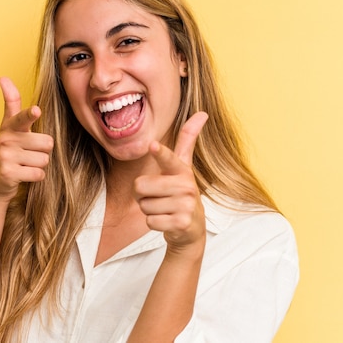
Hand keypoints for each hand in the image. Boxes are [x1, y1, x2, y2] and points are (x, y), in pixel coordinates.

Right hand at [0, 77, 53, 201]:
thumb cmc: (7, 152)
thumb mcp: (8, 127)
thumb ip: (11, 103)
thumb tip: (3, 77)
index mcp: (10, 126)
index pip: (21, 117)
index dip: (30, 115)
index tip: (36, 111)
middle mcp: (6, 139)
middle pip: (47, 142)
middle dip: (43, 151)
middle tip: (28, 155)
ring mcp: (6, 156)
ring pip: (44, 159)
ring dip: (38, 165)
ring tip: (24, 165)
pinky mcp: (9, 173)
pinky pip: (39, 173)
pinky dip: (35, 177)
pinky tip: (23, 175)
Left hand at [133, 112, 208, 255]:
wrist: (192, 229)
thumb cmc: (181, 193)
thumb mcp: (184, 167)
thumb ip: (187, 140)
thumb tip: (202, 113)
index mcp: (182, 171)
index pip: (169, 159)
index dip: (160, 153)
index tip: (153, 145)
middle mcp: (186, 186)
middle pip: (140, 186)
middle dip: (143, 195)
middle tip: (159, 197)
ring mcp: (186, 206)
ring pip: (144, 205)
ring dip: (149, 210)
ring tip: (165, 209)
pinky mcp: (182, 223)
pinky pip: (150, 221)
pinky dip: (154, 223)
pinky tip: (167, 221)